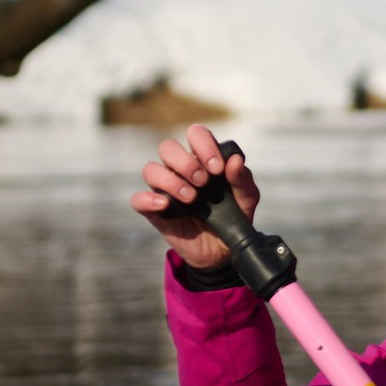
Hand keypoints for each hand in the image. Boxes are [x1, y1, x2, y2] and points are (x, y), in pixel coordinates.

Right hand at [130, 124, 259, 268]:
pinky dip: (148, 199)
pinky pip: (139, 199)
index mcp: (202, 159)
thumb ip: (243, 179)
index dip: (204, 145)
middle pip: (167, 147)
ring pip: (150, 169)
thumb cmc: (234, 216)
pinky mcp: (155, 211)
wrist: (223, 250)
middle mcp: (180, 170)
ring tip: (191, 198)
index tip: (217, 168)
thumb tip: (235, 160)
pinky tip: (165, 206)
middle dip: (185, 162)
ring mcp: (165, 190)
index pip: (195, 135)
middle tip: (203, 182)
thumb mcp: (246, 199)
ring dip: (170, 181)